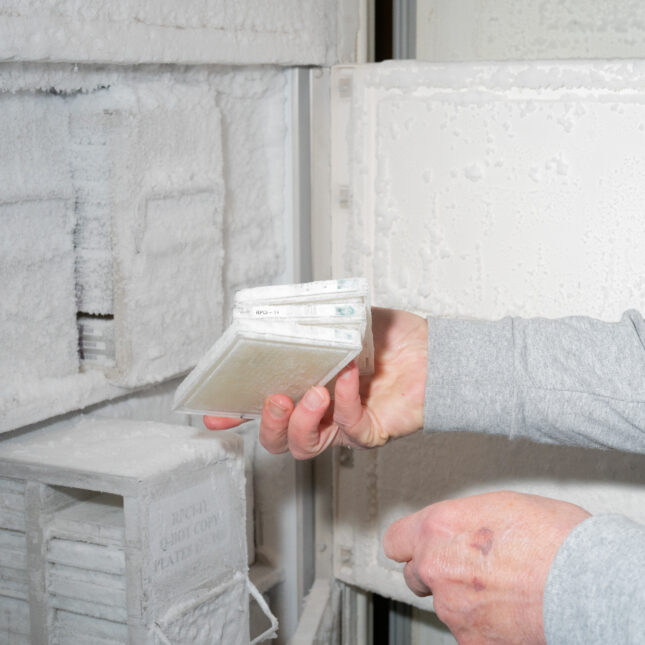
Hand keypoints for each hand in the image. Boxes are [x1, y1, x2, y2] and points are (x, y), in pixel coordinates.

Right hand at [204, 307, 427, 458]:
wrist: (434, 351)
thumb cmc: (390, 339)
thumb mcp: (342, 320)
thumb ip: (311, 319)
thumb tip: (278, 311)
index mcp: (306, 387)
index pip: (262, 406)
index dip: (234, 414)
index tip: (213, 414)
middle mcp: (320, 412)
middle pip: (277, 439)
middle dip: (267, 424)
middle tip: (274, 399)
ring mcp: (343, 426)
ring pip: (304, 446)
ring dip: (301, 422)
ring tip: (314, 393)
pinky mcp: (369, 431)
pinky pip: (349, 427)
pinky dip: (346, 400)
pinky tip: (350, 374)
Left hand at [383, 491, 590, 644]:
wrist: (587, 585)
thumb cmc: (554, 538)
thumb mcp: (499, 505)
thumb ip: (462, 521)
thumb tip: (458, 530)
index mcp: (438, 528)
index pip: (396, 540)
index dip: (410, 544)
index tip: (419, 547)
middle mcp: (436, 568)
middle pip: (416, 575)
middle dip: (435, 572)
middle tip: (469, 567)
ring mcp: (453, 609)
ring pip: (445, 605)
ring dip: (463, 599)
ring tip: (503, 588)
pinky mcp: (472, 641)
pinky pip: (467, 632)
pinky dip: (483, 626)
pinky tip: (509, 612)